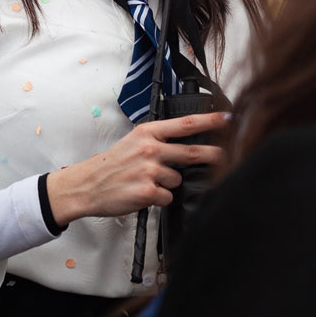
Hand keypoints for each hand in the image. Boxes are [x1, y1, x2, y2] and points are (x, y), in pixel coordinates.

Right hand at [45, 112, 229, 226]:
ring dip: (169, 184)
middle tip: (226, 156)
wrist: (87, 184)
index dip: (210, 121)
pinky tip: (144, 194)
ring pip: (178, 179)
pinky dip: (159, 198)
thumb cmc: (112, 164)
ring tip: (148, 182)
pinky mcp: (147, 191)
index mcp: (147, 132)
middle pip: (192, 152)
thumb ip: (158, 140)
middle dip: (213, 155)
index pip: (185, 124)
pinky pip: (168, 196)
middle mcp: (150, 148)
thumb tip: (186, 143)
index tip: (228, 118)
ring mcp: (149, 170)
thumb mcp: (133, 141)